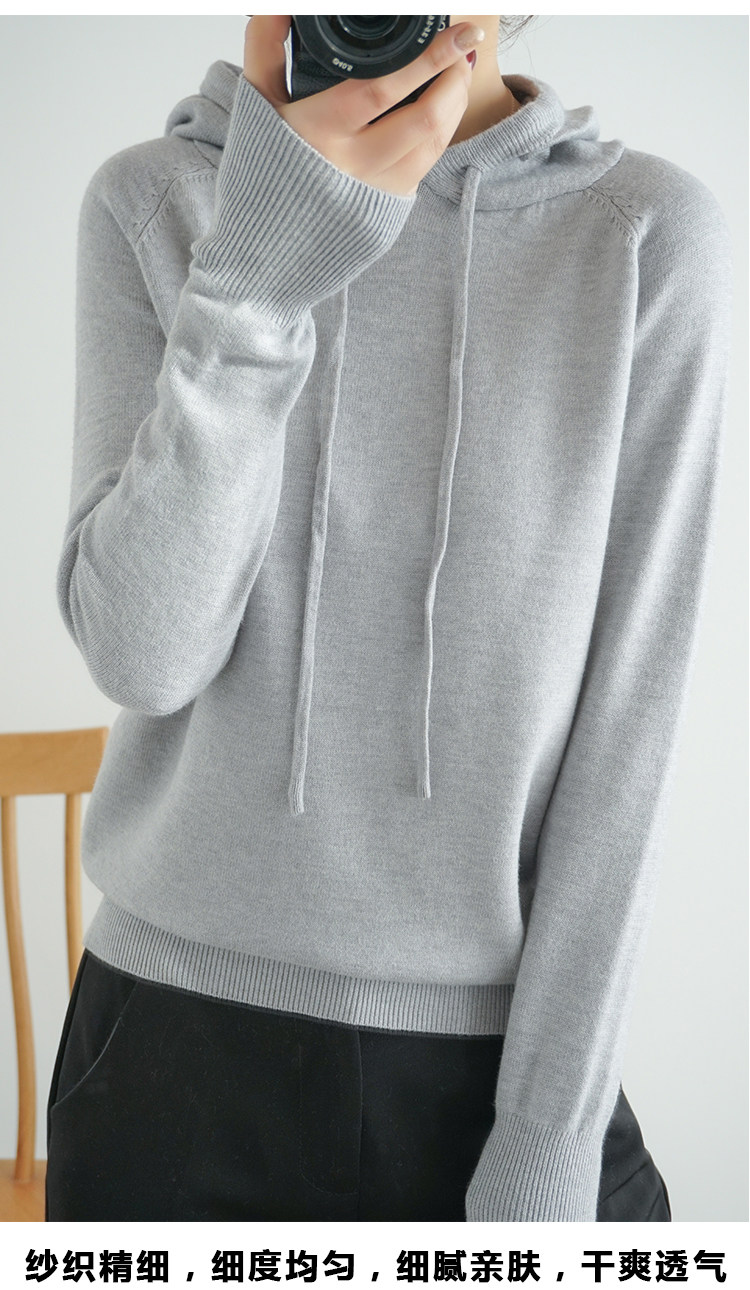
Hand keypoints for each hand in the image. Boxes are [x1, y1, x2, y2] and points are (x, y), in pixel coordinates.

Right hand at [243, 15, 483, 196]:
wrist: (262, 250)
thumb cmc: (260, 170)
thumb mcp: (256, 102)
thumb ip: (265, 45)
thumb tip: (278, 4)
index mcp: (320, 132)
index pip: (383, 88)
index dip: (427, 60)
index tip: (456, 34)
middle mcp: (353, 167)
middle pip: (423, 119)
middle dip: (453, 79)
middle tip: (460, 48)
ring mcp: (375, 193)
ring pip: (433, 144)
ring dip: (454, 104)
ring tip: (455, 73)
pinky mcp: (388, 214)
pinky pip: (426, 168)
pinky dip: (440, 134)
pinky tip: (440, 111)